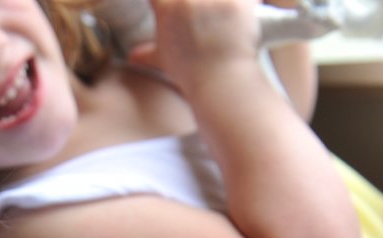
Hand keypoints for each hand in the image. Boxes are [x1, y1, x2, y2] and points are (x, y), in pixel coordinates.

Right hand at [128, 0, 262, 91]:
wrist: (220, 84)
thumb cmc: (191, 73)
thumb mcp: (164, 61)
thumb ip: (146, 54)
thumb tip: (133, 56)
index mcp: (167, 9)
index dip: (165, 0)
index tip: (171, 6)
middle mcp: (188, 0)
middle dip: (196, 4)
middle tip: (201, 14)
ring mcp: (214, 0)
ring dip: (220, 2)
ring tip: (222, 11)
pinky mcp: (239, 3)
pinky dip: (249, 2)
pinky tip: (249, 7)